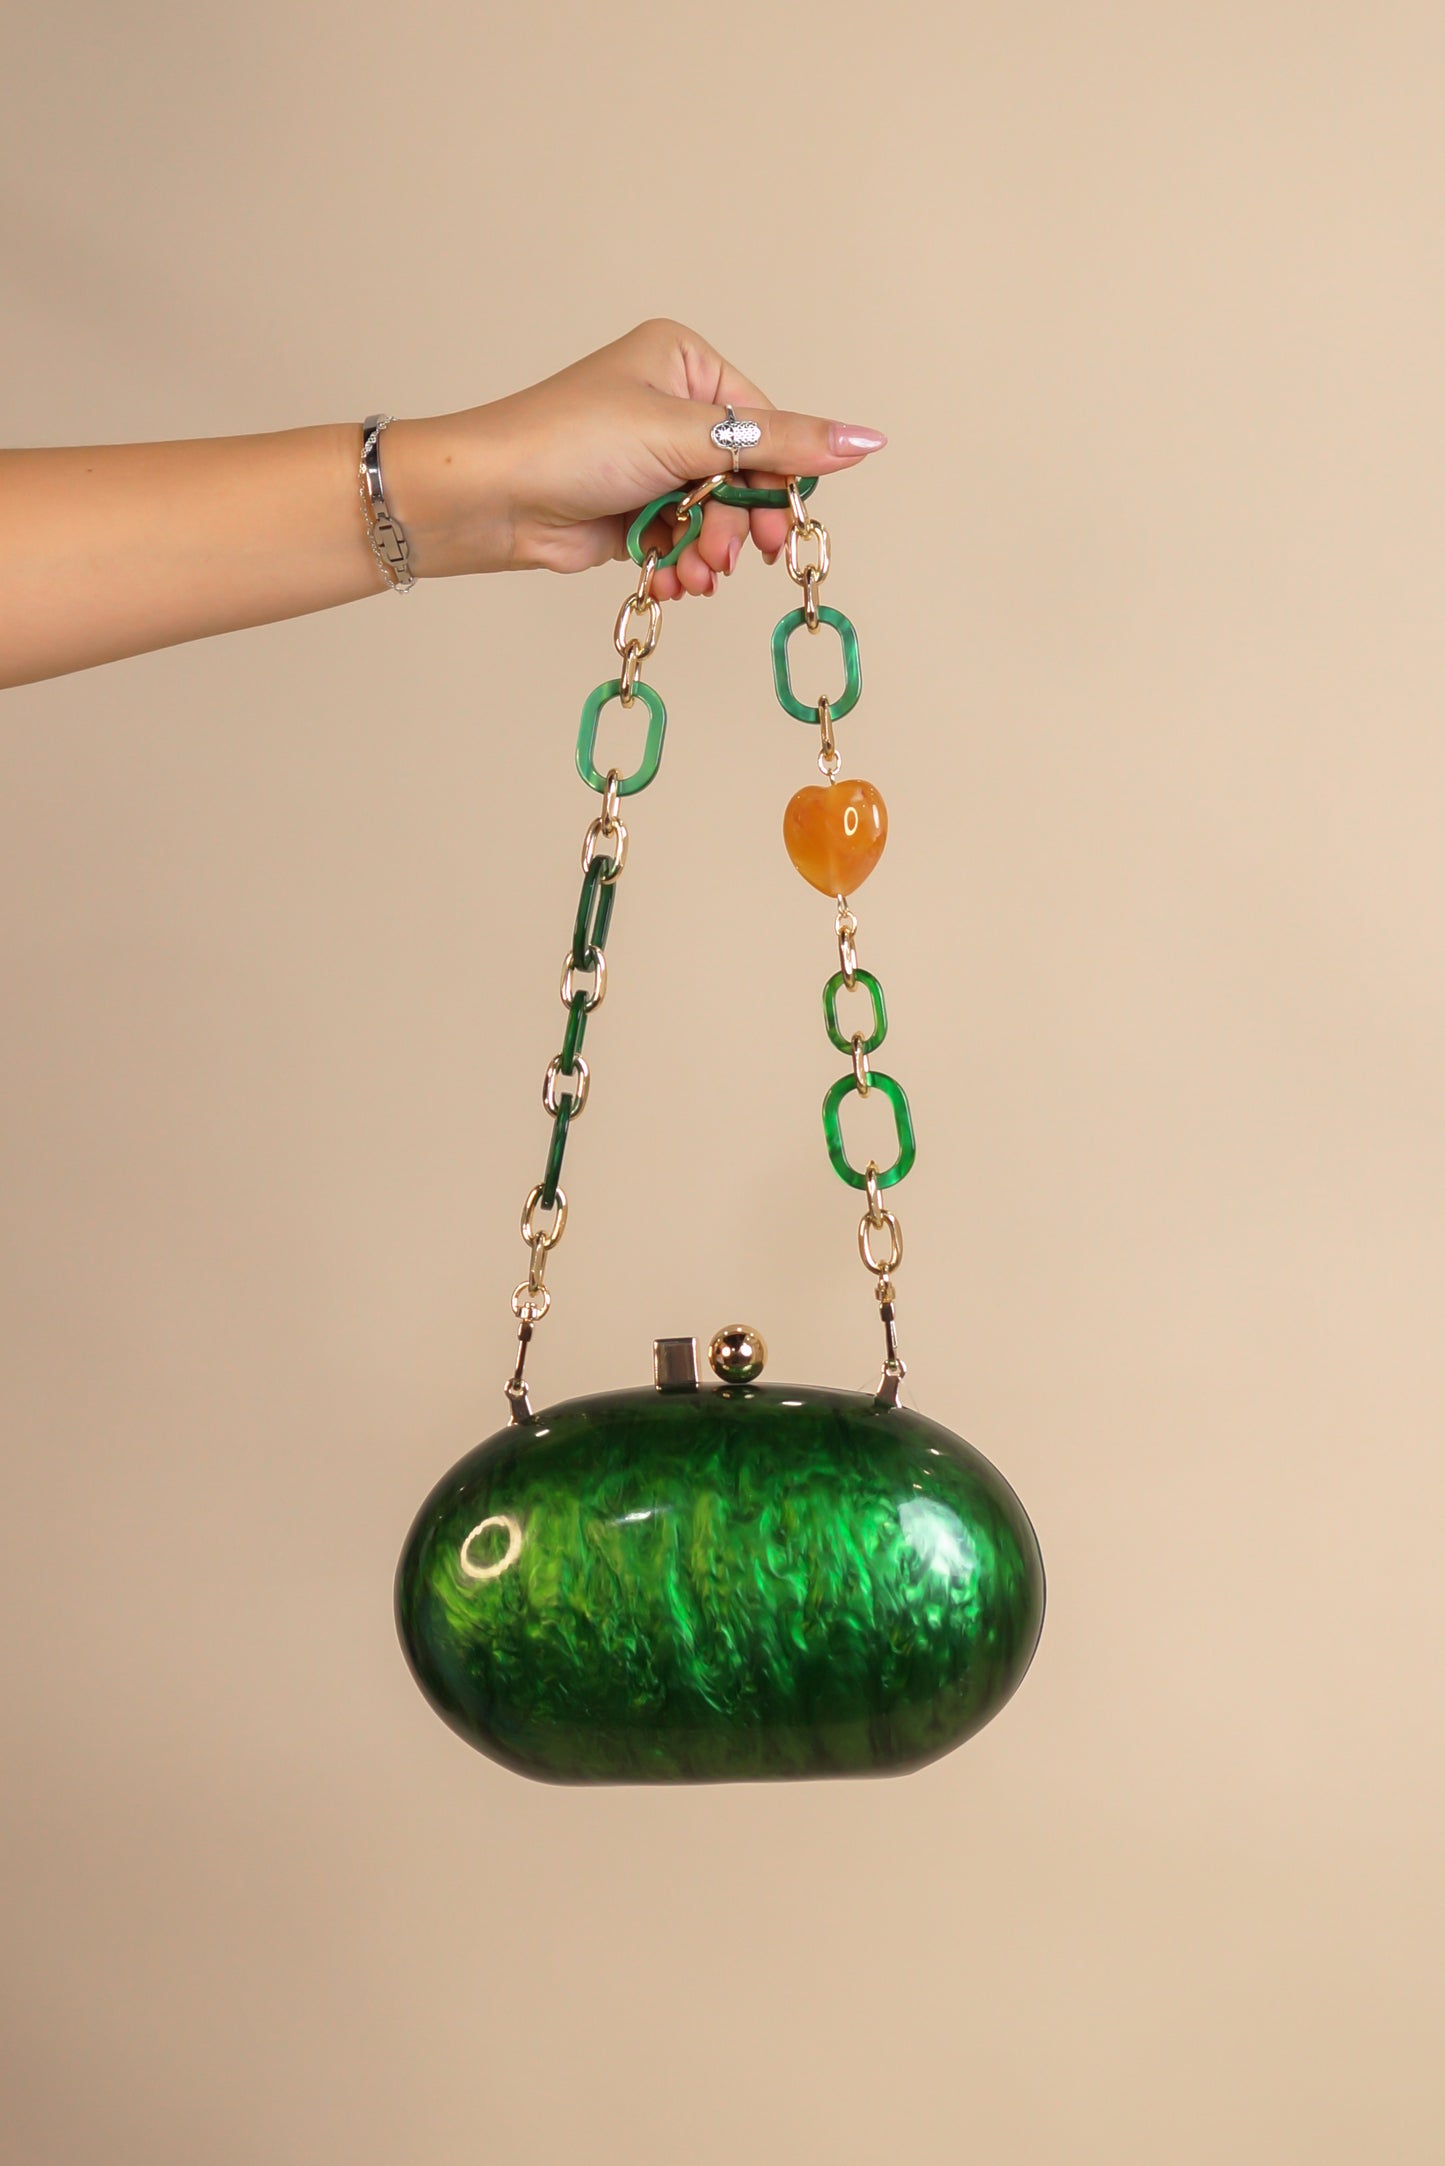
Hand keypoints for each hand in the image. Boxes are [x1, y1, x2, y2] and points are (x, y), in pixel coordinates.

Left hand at [379, 318, 886, 602]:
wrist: (492, 499)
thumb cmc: (571, 443)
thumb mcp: (685, 436)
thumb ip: (779, 443)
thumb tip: (866, 440)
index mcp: (684, 363)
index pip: (763, 424)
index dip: (777, 483)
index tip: (779, 530)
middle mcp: (671, 407)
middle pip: (743, 477)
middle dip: (736, 525)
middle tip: (730, 558)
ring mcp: (652, 462)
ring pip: (715, 516)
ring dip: (708, 552)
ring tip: (690, 571)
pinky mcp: (635, 510)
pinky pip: (685, 540)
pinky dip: (682, 564)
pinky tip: (670, 578)